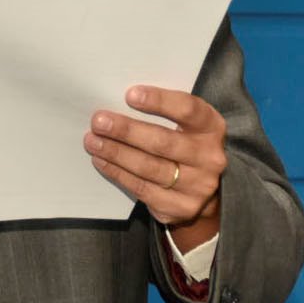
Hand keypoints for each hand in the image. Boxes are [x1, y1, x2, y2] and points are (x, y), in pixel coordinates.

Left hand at [83, 85, 226, 250]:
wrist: (206, 190)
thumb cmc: (185, 143)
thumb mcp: (186, 124)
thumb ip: (163, 113)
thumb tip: (118, 101)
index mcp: (211, 127)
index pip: (188, 110)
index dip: (159, 101)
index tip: (130, 95)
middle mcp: (209, 158)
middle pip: (163, 142)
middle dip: (126, 131)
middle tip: (99, 122)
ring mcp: (197, 186)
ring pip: (149, 168)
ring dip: (116, 153)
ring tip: (93, 141)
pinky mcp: (181, 207)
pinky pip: (142, 189)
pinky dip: (118, 173)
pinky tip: (101, 161)